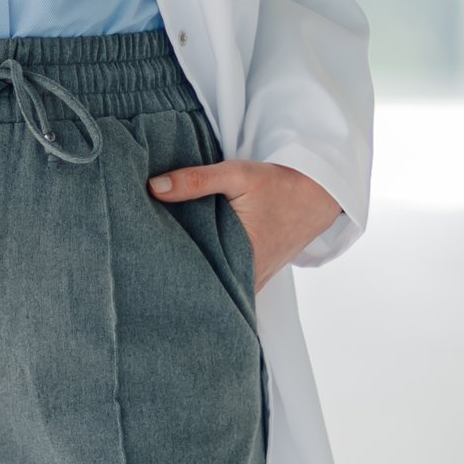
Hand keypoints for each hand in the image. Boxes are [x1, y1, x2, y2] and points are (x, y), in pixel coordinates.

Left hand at [147, 157, 339, 287]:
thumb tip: (154, 187)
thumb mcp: (237, 175)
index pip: (197, 280)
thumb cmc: (279, 184)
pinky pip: (230, 284)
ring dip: (196, 279)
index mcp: (242, 259)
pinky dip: (213, 276)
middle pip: (205, 288)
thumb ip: (195, 181)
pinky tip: (193, 266)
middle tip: (146, 272)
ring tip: (163, 271)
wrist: (318, 193)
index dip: (170, 278)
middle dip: (178, 281)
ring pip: (218, 289)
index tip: (144, 271)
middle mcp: (250, 278)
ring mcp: (255, 281)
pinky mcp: (257, 276)